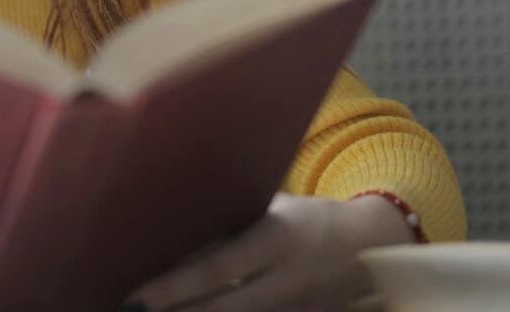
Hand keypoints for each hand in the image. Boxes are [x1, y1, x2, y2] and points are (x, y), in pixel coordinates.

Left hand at [121, 192, 415, 311]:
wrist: (372, 243)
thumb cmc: (308, 216)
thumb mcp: (273, 207)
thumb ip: (233, 219)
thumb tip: (177, 224)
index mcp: (277, 239)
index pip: (217, 269)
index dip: (174, 287)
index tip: (136, 297)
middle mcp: (286, 280)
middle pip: (222, 308)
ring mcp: (295, 308)